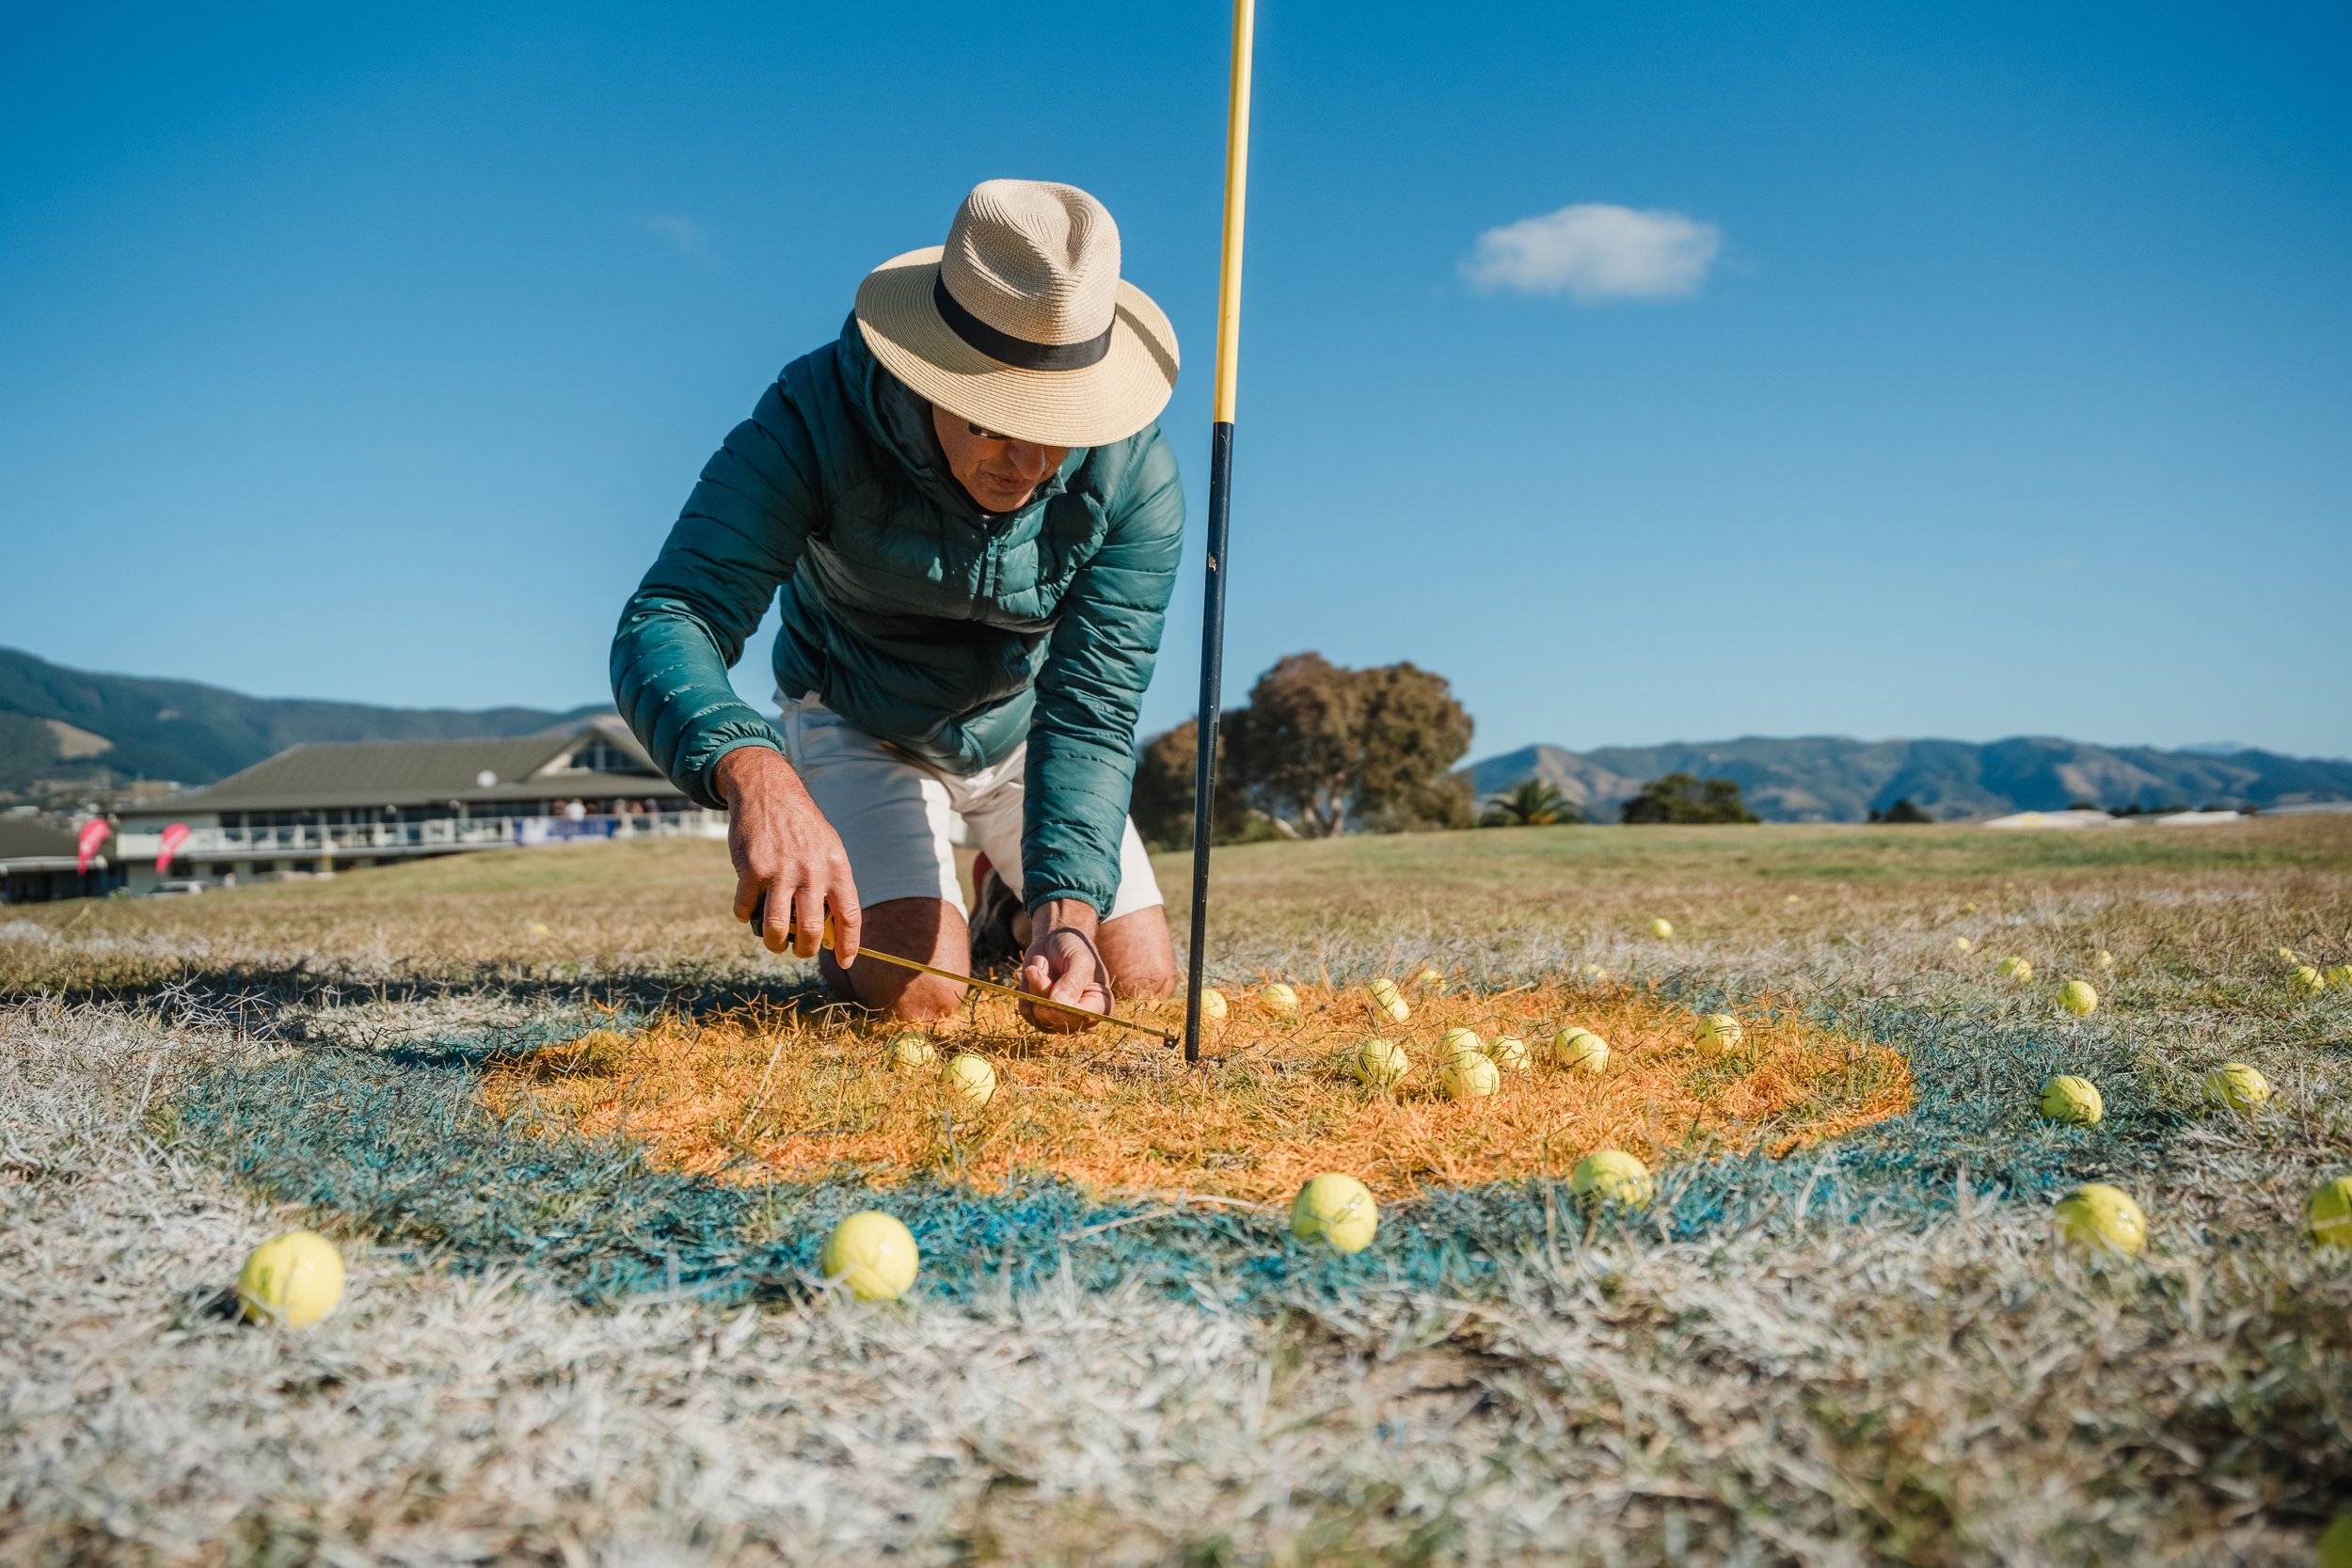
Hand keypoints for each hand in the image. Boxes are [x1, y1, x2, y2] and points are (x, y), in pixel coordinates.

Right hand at [713, 746, 860, 962]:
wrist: (769, 791)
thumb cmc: (802, 827)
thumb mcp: (829, 849)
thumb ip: (832, 885)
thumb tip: (830, 931)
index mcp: (837, 868)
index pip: (849, 917)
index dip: (848, 945)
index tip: (844, 962)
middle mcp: (812, 871)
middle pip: (809, 930)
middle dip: (803, 950)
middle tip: (798, 950)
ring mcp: (781, 871)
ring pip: (776, 928)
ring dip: (773, 942)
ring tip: (773, 940)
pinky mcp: (752, 869)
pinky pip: (745, 908)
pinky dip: (744, 914)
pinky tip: (747, 908)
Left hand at [1019, 898, 1110, 1031]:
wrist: (1055, 941)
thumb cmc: (1074, 948)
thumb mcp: (1079, 960)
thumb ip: (1072, 983)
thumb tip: (1059, 1004)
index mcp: (1100, 1006)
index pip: (1082, 1017)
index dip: (1063, 1009)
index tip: (1051, 993)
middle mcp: (1080, 1018)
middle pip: (1054, 1017)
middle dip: (1043, 990)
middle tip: (1040, 963)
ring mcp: (1058, 1020)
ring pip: (1037, 1015)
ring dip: (1034, 986)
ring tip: (1042, 963)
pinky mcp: (1039, 1016)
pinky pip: (1025, 1010)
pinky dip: (1026, 989)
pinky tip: (1037, 973)